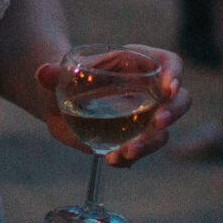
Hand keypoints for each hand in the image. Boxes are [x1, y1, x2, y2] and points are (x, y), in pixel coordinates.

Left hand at [35, 45, 189, 166]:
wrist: (57, 100)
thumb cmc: (66, 77)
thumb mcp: (60, 72)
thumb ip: (53, 72)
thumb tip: (42, 71)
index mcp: (138, 64)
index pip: (169, 62)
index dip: (175, 73)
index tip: (169, 87)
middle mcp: (148, 91)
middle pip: (180, 100)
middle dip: (173, 112)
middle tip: (158, 123)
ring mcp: (144, 117)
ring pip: (162, 132)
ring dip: (149, 144)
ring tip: (127, 152)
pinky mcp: (133, 139)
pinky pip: (140, 150)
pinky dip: (129, 158)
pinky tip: (113, 160)